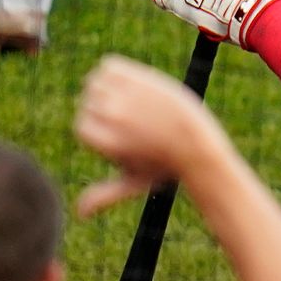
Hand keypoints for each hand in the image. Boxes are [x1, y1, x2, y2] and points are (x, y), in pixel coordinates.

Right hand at [73, 55, 231, 215]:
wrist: (200, 143)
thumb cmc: (168, 165)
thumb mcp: (135, 182)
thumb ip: (106, 194)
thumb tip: (80, 214)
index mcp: (103, 139)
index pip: (80, 125)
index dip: (102, 131)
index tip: (126, 136)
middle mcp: (110, 116)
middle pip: (88, 103)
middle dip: (108, 111)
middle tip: (139, 123)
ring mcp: (124, 94)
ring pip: (95, 83)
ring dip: (111, 89)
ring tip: (137, 103)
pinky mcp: (137, 75)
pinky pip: (109, 65)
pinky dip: (117, 71)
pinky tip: (136, 86)